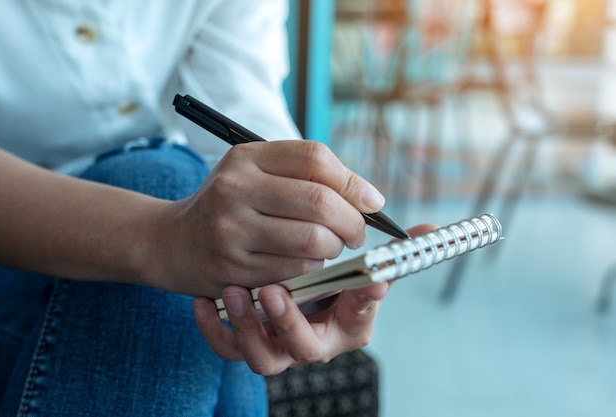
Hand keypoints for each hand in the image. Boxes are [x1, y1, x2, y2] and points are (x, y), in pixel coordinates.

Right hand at [152, 140, 385, 297]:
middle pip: (320, 202)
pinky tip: (304, 263)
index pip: (315, 158)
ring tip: (329, 247)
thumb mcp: (256, 173)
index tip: (372, 202)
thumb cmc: (228, 205)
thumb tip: (370, 198)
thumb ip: (306, 175)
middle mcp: (235, 189)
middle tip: (356, 233)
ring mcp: (231, 230)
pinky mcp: (233, 268)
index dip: (353, 182)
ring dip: (334, 249)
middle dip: (353, 222)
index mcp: (247, 157)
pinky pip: (295, 270)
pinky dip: (312, 269)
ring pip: (313, 241)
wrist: (172, 241)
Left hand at [192, 224, 437, 374]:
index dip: (363, 304)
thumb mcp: (340, 246)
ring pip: (264, 358)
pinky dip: (215, 330)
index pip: (358, 320)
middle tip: (274, 289)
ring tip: (237, 292)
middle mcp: (311, 336)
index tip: (365, 283)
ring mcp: (276, 343)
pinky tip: (204, 302)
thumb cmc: (308, 259)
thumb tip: (429, 230)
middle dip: (290, 321)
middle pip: (307, 347)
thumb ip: (375, 238)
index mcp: (343, 317)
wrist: (262, 268)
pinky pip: (227, 348)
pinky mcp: (242, 340)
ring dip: (249, 328)